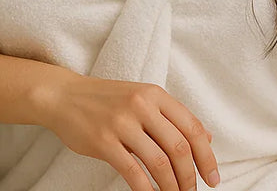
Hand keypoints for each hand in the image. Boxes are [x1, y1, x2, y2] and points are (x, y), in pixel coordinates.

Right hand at [39, 75, 219, 190]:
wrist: (64, 96)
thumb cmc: (106, 100)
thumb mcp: (143, 98)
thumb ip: (173, 116)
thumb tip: (207, 138)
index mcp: (155, 94)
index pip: (192, 128)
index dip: (207, 156)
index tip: (212, 177)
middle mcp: (141, 105)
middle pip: (179, 147)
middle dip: (190, 177)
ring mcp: (122, 123)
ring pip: (159, 162)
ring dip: (171, 186)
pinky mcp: (103, 141)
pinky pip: (132, 172)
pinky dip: (146, 190)